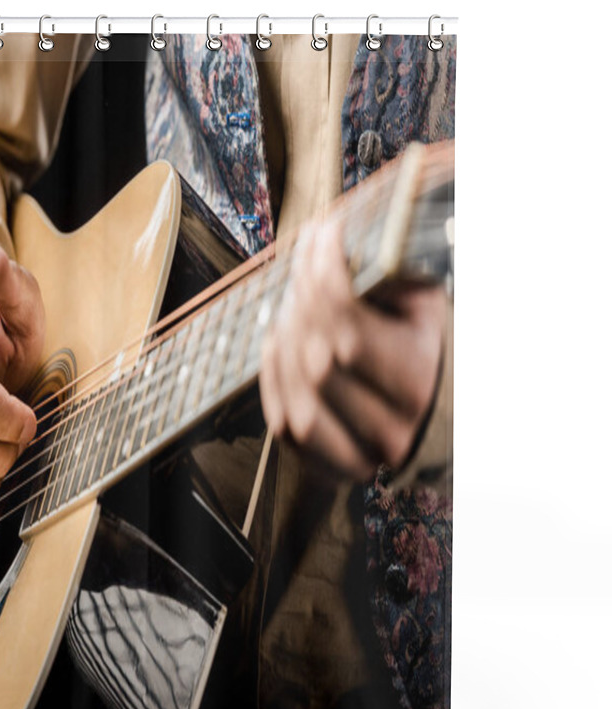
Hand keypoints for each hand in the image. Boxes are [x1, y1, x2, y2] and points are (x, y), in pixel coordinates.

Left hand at [259, 219, 445, 482]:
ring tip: (293, 297)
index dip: (324, 278)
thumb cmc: (434, 354)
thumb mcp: (428, 312)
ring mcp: (354, 456)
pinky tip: (279, 338)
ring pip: (295, 391)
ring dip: (283, 334)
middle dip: (302, 298)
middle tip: (304, 259)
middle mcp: (388, 431)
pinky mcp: (326, 467)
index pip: (349, 330)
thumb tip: (333, 241)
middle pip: (317, 359)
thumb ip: (389, 280)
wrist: (441, 424)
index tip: (323, 234)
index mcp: (420, 386)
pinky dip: (272, 371)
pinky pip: (281, 419)